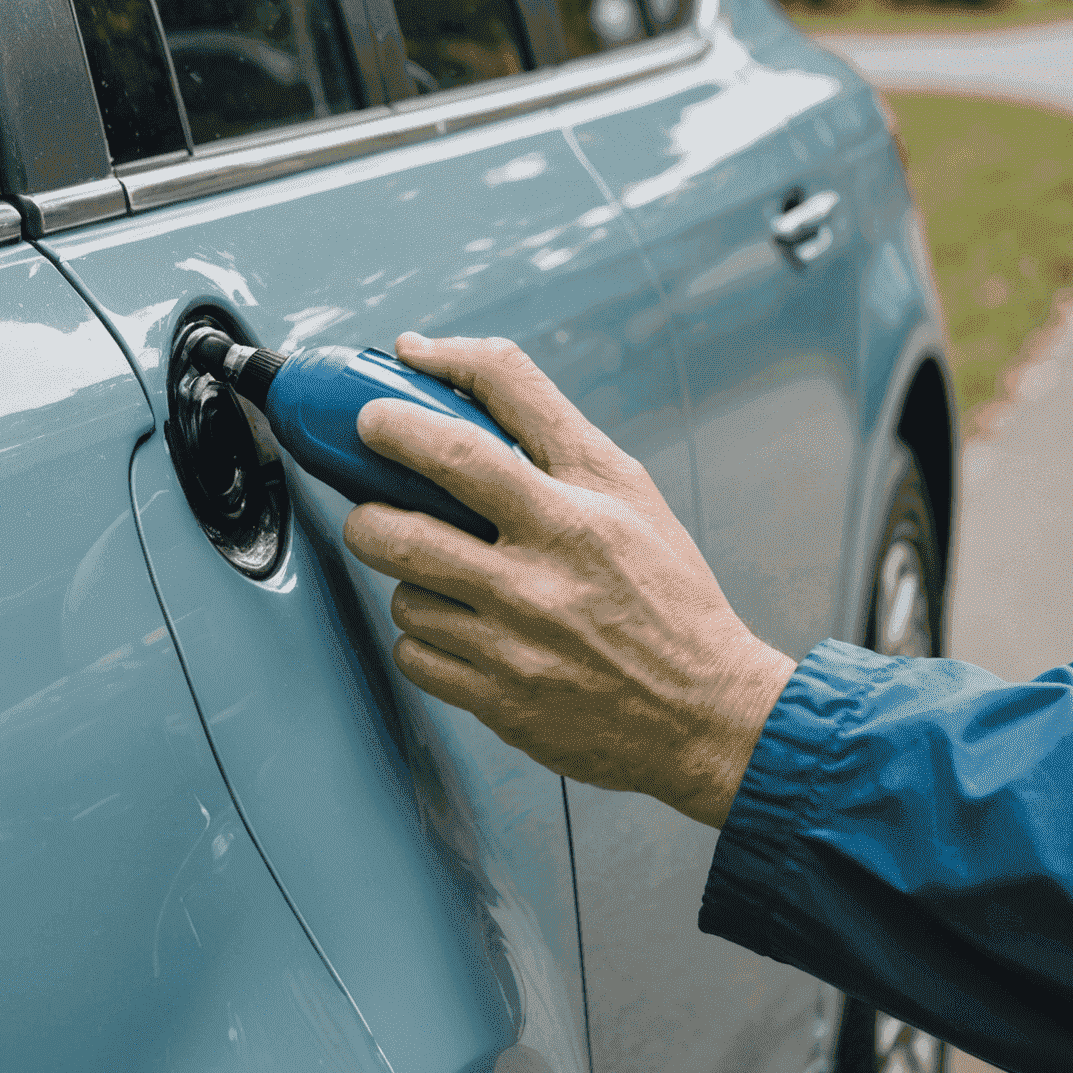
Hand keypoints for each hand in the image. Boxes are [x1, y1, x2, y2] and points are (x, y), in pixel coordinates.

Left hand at [342, 333, 794, 829]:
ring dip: (413, 583)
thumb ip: (538, 421)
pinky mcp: (498, 703)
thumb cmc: (662, 587)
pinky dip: (427, 641)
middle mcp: (534, 585)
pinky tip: (467, 630)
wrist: (705, 710)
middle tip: (376, 509)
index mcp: (569, 520)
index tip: (372, 418)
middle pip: (398, 535)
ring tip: (455, 578)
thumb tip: (440, 362)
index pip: (462, 454)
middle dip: (368, 516)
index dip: (399, 425)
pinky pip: (416, 659)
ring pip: (404, 600)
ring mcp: (512, 650)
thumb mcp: (621, 486)